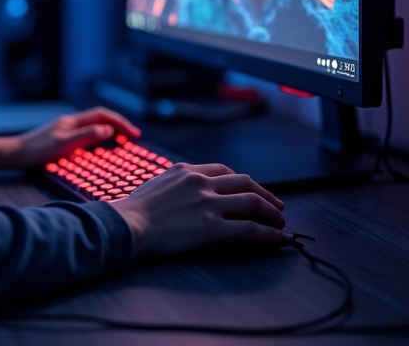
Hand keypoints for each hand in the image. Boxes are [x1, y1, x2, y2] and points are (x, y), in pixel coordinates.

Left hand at [0, 106, 141, 170]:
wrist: (15, 154)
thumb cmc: (36, 150)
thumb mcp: (63, 144)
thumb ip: (86, 136)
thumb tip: (108, 129)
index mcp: (72, 121)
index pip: (102, 115)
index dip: (120, 122)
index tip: (135, 134)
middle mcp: (70, 122)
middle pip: (100, 118)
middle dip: (118, 126)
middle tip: (133, 138)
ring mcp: (65, 130)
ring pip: (93, 126)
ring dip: (109, 132)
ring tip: (122, 142)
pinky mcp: (61, 139)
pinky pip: (86, 135)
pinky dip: (98, 139)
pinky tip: (100, 149)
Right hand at [108, 162, 287, 255]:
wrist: (128, 225)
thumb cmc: (135, 210)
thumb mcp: (157, 184)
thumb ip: (177, 183)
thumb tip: (188, 192)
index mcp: (187, 170)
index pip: (224, 170)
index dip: (243, 181)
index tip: (251, 189)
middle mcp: (201, 183)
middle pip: (245, 182)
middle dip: (265, 194)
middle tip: (276, 205)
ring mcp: (208, 205)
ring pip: (253, 202)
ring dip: (272, 213)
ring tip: (280, 222)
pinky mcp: (212, 228)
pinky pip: (250, 229)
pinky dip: (270, 234)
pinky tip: (278, 239)